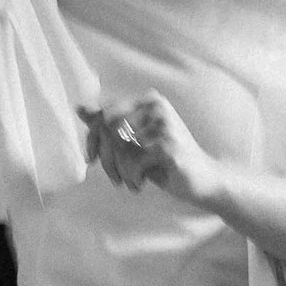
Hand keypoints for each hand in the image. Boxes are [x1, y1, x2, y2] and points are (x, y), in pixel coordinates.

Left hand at [84, 93, 218, 210]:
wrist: (205, 180)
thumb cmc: (167, 161)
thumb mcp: (136, 141)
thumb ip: (110, 125)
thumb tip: (80, 108)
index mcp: (148, 101)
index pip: (105, 114)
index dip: (92, 138)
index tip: (91, 160)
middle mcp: (156, 107)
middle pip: (109, 129)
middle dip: (106, 158)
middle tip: (115, 178)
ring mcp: (164, 125)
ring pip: (120, 147)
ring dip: (120, 171)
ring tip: (130, 182)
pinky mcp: (169, 146)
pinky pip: (133, 162)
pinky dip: (132, 177)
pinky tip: (140, 184)